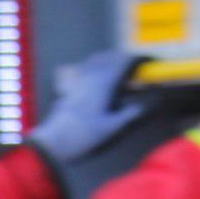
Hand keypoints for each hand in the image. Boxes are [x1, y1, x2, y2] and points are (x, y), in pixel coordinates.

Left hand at [26, 48, 148, 164]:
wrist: (53, 142)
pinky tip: (94, 76)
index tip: (146, 61)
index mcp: (104, 83)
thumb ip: (128, 115)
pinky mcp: (67, 86)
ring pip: (94, 59)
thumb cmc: (83, 135)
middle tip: (133, 66)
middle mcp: (90, 76)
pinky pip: (81, 68)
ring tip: (117, 68)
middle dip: (123, 58)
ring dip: (107, 59)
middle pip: (109, 56)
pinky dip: (92, 66)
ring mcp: (77, 80)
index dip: (136, 59)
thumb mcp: (111, 128)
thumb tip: (140, 107)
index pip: (123, 61)